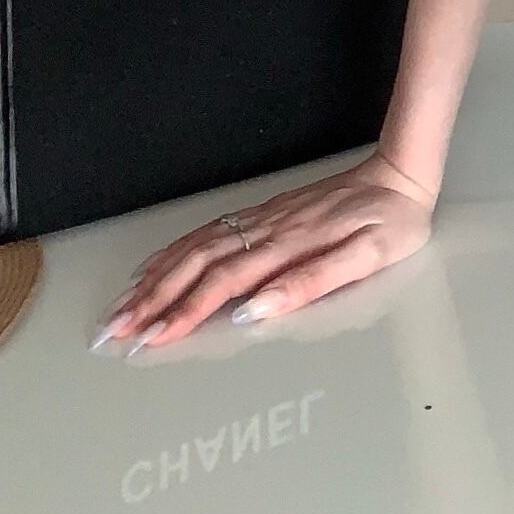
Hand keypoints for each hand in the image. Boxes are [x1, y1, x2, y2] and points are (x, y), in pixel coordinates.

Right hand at [89, 151, 436, 352]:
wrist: (401, 174)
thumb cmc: (390, 223)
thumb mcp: (367, 258)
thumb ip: (311, 282)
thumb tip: (256, 310)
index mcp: (289, 244)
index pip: (223, 285)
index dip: (183, 314)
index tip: (148, 339)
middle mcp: (267, 229)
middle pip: (196, 266)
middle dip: (151, 300)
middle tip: (112, 332)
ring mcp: (262, 219)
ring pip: (196, 247)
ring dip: (155, 277)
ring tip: (120, 306)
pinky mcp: (265, 213)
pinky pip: (209, 231)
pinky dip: (175, 250)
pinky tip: (156, 264)